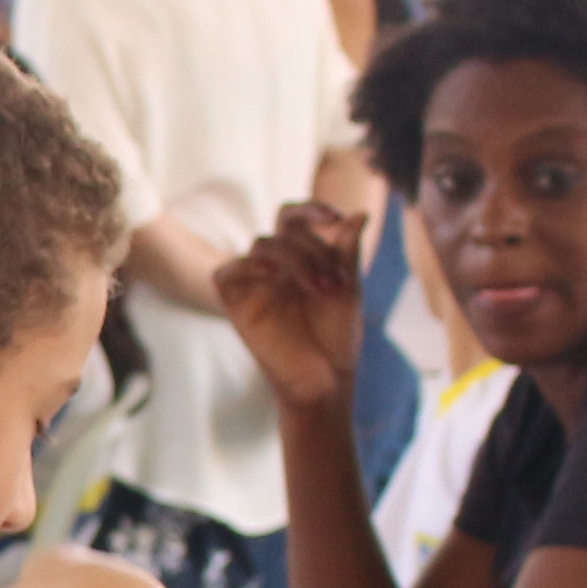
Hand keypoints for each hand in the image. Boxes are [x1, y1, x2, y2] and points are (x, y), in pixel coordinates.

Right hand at [210, 200, 367, 410]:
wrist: (325, 378)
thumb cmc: (337, 337)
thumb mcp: (349, 287)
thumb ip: (348, 250)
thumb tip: (360, 212)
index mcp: (299, 258)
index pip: (293, 217)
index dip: (310, 209)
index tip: (335, 218)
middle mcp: (274, 267)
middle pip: (283, 230)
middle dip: (315, 247)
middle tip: (337, 281)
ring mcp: (254, 283)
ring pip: (263, 244)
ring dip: (297, 258)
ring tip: (322, 287)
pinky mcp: (236, 304)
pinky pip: (226, 271)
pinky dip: (247, 267)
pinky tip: (274, 279)